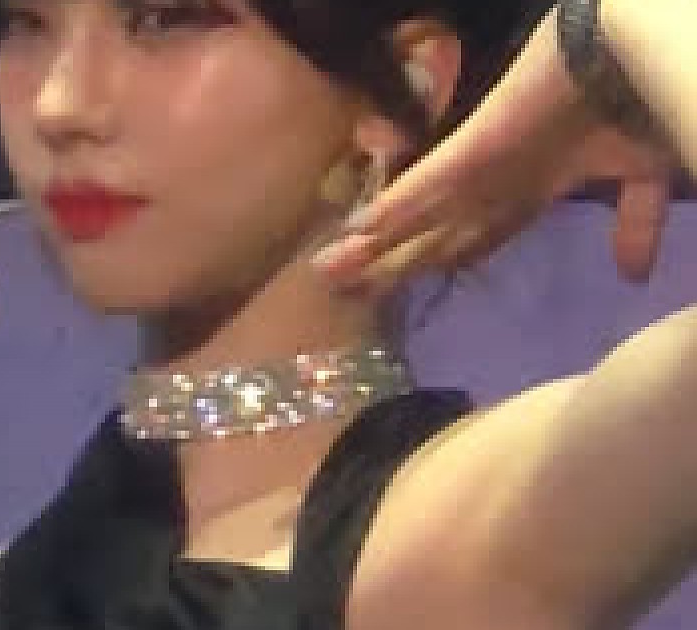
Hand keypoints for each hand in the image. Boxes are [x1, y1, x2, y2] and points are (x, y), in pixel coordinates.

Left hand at [313, 9, 676, 290]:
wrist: (636, 47)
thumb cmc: (633, 98)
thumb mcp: (640, 174)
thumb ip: (634, 224)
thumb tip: (633, 275)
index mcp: (525, 190)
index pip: (467, 238)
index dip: (430, 264)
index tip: (394, 290)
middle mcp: (494, 183)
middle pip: (428, 234)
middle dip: (386, 265)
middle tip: (338, 290)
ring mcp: (483, 164)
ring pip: (415, 216)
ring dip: (372, 247)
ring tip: (328, 273)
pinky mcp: (478, 143)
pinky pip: (430, 182)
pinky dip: (396, 208)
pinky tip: (359, 231)